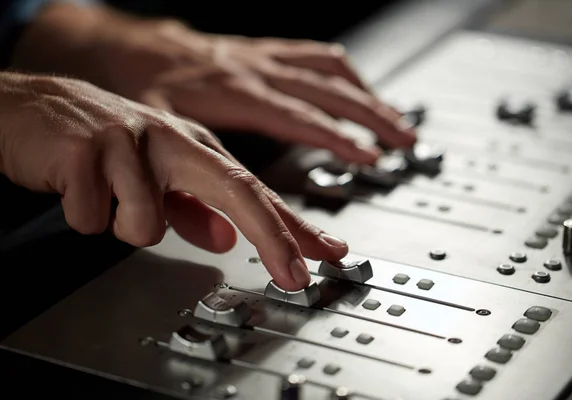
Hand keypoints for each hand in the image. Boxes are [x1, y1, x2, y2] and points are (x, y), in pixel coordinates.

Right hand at [0, 73, 347, 289]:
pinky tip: (76, 188)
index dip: (293, 226)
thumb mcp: (156, 177)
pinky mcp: (85, 150)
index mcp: (192, 149)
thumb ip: (193, 209)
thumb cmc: (101, 143)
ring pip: (147, 224)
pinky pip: (94, 217)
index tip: (327, 253)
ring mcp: (131, 142)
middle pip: (237, 190)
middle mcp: (172, 141)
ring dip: (125, 226)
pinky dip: (84, 216)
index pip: (254, 190)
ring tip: (106, 198)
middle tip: (294, 276)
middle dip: (273, 238)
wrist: (31, 108)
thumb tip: (226, 239)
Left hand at [11, 3, 415, 164]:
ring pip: (329, 70)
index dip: (336, 139)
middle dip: (371, 119)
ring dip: (367, 96)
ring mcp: (262, 60)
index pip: (297, 120)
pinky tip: (357, 89)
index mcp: (233, 94)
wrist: (124, 48)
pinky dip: (344, 74)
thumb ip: (185, 195)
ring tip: (395, 122)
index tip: (367, 158)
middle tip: (403, 144)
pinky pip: (313, 55)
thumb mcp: (155, 142)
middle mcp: (256, 73)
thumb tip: (223, 238)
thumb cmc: (139, 90)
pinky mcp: (262, 54)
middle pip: (327, 93)